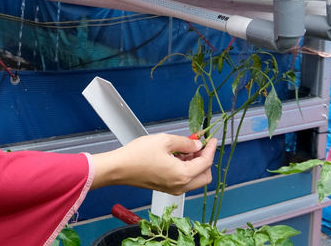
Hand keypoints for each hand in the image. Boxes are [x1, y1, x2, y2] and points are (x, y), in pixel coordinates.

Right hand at [90, 133, 216, 192]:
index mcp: (183, 175)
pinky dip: (186, 169)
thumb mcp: (165, 140)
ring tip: (186, 148)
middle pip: (205, 176)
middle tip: (200, 146)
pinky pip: (184, 180)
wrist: (119, 168)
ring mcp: (173, 189)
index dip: (211, 149)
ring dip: (195, 165)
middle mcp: (180, 186)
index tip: (211, 140)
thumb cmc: (137, 155)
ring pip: (195, 179)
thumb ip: (186, 143)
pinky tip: (177, 156)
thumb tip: (197, 146)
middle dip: (205, 160)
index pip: (206, 162)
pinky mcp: (166, 188)